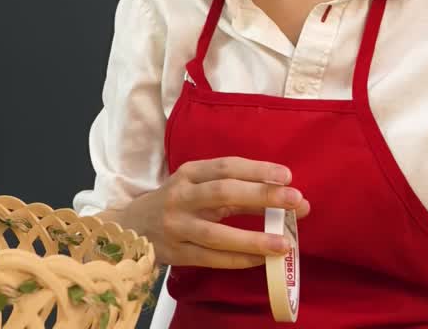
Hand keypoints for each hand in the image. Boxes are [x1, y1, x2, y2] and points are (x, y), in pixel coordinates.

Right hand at [126, 157, 311, 268]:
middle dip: (261, 195)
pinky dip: (238, 260)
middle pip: (222, 193)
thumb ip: (237, 193)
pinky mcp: (176, 253)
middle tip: (296, 201)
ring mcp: (176, 226)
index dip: (256, 170)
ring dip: (253, 238)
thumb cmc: (177, 203)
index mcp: (188, 174)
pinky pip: (211, 258)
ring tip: (284, 243)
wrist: (131, 227)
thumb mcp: (199, 189)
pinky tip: (261, 260)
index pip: (225, 166)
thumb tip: (287, 200)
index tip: (287, 176)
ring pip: (216, 233)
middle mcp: (180, 196)